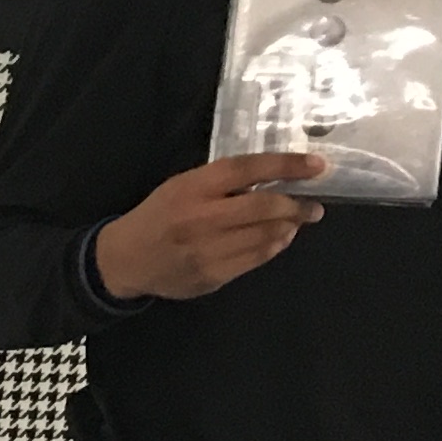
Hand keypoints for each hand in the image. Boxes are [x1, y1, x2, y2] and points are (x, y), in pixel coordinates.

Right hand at [89, 150, 328, 301]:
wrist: (124, 260)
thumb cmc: (157, 216)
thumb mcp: (181, 187)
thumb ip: (221, 183)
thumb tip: (273, 180)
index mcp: (191, 189)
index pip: (247, 170)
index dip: (286, 165)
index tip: (317, 165)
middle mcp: (200, 219)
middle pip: (263, 207)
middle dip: (297, 205)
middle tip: (313, 205)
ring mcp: (206, 251)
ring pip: (265, 236)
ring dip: (289, 227)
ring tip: (296, 221)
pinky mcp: (212, 275)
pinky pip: (256, 259)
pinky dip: (274, 246)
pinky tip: (278, 238)